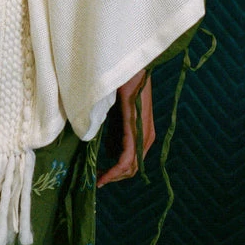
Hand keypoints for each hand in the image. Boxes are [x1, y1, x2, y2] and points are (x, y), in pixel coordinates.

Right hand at [97, 69, 154, 187]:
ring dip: (114, 175)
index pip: (133, 162)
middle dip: (114, 177)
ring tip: (99, 177)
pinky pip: (128, 157)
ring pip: (131, 167)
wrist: (130, 65)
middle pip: (133, 169)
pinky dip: (116, 169)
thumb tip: (106, 145)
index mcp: (143, 131)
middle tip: (97, 178)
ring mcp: (144, 132)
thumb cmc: (122, 81)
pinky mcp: (137, 128)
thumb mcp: (117, 109)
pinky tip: (105, 173)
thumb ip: (114, 126)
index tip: (99, 179)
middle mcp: (147, 135)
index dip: (116, 174)